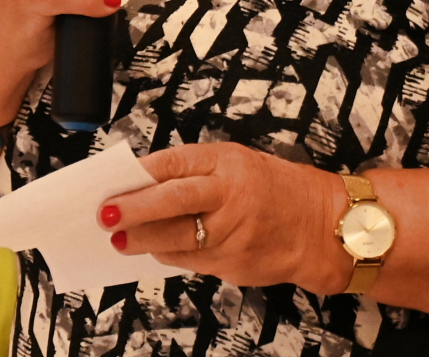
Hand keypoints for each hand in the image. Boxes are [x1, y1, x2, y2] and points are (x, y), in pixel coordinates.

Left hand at [97, 143, 352, 293]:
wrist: (323, 226)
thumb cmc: (276, 189)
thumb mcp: (239, 164)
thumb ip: (196, 172)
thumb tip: (144, 185)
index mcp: (230, 163)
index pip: (176, 164)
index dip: (141, 175)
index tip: (114, 182)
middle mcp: (231, 197)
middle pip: (172, 202)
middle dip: (133, 210)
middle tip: (105, 215)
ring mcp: (233, 235)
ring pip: (175, 240)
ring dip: (142, 241)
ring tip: (118, 240)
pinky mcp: (234, 265)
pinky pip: (191, 261)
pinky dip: (169, 254)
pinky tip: (154, 250)